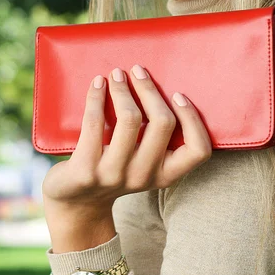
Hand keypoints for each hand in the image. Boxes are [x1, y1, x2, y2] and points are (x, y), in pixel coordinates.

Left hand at [42, 64, 211, 214]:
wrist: (76, 203)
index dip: (192, 119)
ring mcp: (114, 175)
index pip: (198, 151)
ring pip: (129, 119)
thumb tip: (159, 86)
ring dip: (122, 89)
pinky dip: (96, 97)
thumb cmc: (115, 170)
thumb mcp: (144, 163)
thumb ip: (156, 138)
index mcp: (165, 175)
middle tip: (138, 71)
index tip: (178, 94)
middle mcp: (143, 176)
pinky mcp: (86, 170)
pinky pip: (95, 122)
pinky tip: (97, 84)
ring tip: (116, 74)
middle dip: (150, 89)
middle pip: (162, 123)